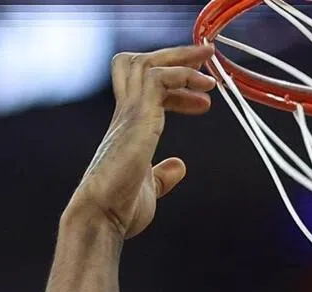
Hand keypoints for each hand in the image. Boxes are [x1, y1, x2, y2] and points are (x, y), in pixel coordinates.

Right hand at [67, 44, 216, 239]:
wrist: (102, 216)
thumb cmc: (119, 210)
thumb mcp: (148, 189)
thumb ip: (161, 176)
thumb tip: (178, 166)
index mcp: (126, 129)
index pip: (146, 92)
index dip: (175, 89)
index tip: (203, 100)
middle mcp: (124, 116)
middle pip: (142, 64)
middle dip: (176, 56)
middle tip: (206, 55)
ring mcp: (128, 114)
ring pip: (149, 64)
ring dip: (182, 59)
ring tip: (209, 63)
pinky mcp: (137, 117)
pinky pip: (159, 79)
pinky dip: (182, 76)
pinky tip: (203, 89)